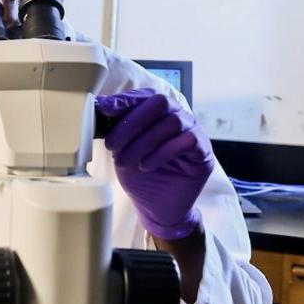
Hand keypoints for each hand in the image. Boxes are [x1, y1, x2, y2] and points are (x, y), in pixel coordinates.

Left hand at [96, 89, 214, 239]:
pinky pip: (187, 140)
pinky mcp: (203, 152)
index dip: (125, 99)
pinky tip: (146, 166)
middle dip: (132, 122)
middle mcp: (178, 116)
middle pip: (160, 102)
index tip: (104, 109)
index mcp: (158, 112)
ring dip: (142, 142)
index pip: (144, 95)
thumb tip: (100, 106)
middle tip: (111, 144)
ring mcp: (194, 132)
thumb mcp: (121, 148)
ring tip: (124, 161)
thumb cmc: (138, 174)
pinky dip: (162, 152)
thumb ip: (115, 127)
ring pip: (172, 121)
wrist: (156, 207)